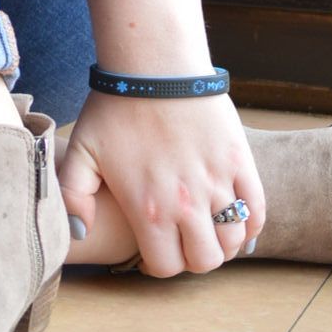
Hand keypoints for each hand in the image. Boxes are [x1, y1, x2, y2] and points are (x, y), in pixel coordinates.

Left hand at [55, 88, 265, 275]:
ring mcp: (217, 183)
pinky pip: (258, 210)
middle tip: (184, 240)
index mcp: (149, 209)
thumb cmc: (115, 106)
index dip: (161, 264)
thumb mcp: (80, 151)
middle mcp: (187, 204)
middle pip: (205, 261)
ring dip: (223, 242)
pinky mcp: (240, 162)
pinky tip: (237, 216)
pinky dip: (252, 223)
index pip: (167, 267)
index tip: (158, 250)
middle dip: (194, 258)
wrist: (154, 65)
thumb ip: (73, 197)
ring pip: (234, 240)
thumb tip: (81, 233)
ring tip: (209, 227)